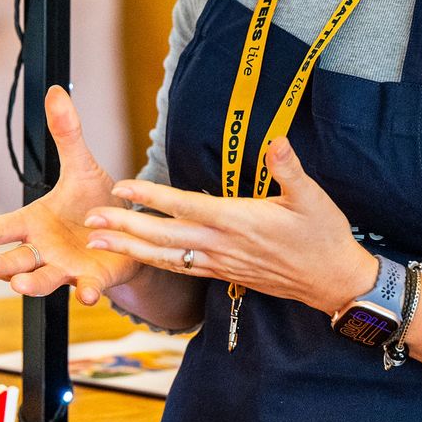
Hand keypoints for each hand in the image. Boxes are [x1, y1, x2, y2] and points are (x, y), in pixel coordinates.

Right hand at [0, 86, 143, 305]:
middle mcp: (44, 250)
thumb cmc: (96, 201)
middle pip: (15, 260)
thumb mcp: (83, 165)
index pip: (3, 228)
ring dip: (31, 283)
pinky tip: (85, 294)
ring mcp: (67, 268)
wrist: (129, 230)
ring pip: (43, 279)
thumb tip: (55, 92)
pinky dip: (84, 293)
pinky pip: (86, 289)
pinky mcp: (93, 279)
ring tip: (18, 285)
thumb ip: (67, 135)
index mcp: (35, 223)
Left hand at [87, 136, 378, 314]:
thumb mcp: (312, 198)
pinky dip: (152, 262)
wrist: (333, 280)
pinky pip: (180, 269)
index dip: (151, 198)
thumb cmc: (324, 235)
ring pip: (165, 257)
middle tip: (89, 219)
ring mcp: (221, 263)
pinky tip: (133, 256)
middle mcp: (222, 245)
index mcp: (239, 221)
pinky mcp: (224, 274)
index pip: (185, 207)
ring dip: (129, 248)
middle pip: (164, 237)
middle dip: (124, 228)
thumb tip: (276, 141)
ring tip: (96, 241)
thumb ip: (289, 169)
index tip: (121, 187)